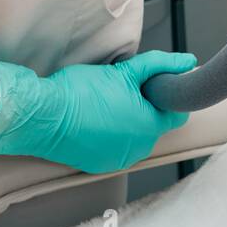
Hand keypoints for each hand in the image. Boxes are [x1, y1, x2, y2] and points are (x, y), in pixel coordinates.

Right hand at [0, 51, 196, 172]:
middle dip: (145, 107)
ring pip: (135, 136)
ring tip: (106, 104)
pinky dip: (110, 134)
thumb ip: (159, 65)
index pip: (177, 114)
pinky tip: (95, 119)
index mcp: (149, 127)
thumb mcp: (124, 72)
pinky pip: (115, 147)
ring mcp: (118, 159)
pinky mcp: (98, 164)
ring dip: (128, 121)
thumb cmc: (78, 94)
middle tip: (123, 90)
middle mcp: (138, 148)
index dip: (167, 96)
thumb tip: (185, 62)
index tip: (154, 86)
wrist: (40, 115)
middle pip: (155, 125)